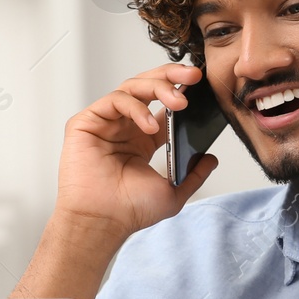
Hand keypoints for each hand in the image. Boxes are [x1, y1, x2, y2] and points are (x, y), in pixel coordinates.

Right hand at [12, 63, 217, 298]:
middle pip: (147, 87)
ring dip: (158, 88)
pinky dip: (135, 108)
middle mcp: (124, 127)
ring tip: (179, 103)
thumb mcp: (174, 192)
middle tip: (194, 78)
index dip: (180, 91)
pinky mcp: (86, 122)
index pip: (162, 104)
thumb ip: (194, 174)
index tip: (202, 86)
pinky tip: (151, 125)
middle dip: (172, 76)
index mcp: (142, 139)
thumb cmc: (130, 211)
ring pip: (131, 87)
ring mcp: (105, 123)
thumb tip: (211, 159)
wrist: (104, 222)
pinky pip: (113, 101)